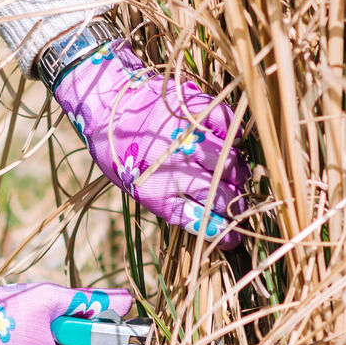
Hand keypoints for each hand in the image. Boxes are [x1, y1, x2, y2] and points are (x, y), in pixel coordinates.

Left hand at [52, 39, 246, 246]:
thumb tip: (207, 224)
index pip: (201, 219)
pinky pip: (227, 124)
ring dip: (238, 174)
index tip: (233, 239)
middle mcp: (174, 166)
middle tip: (239, 204)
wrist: (106, 105)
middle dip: (236, 205)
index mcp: (156, 191)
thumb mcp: (136, 187)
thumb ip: (172, 205)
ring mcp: (186, 136)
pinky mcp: (193, 109)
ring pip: (230, 163)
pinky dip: (234, 134)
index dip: (221, 232)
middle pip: (221, 194)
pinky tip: (230, 142)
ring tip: (237, 176)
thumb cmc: (120, 152)